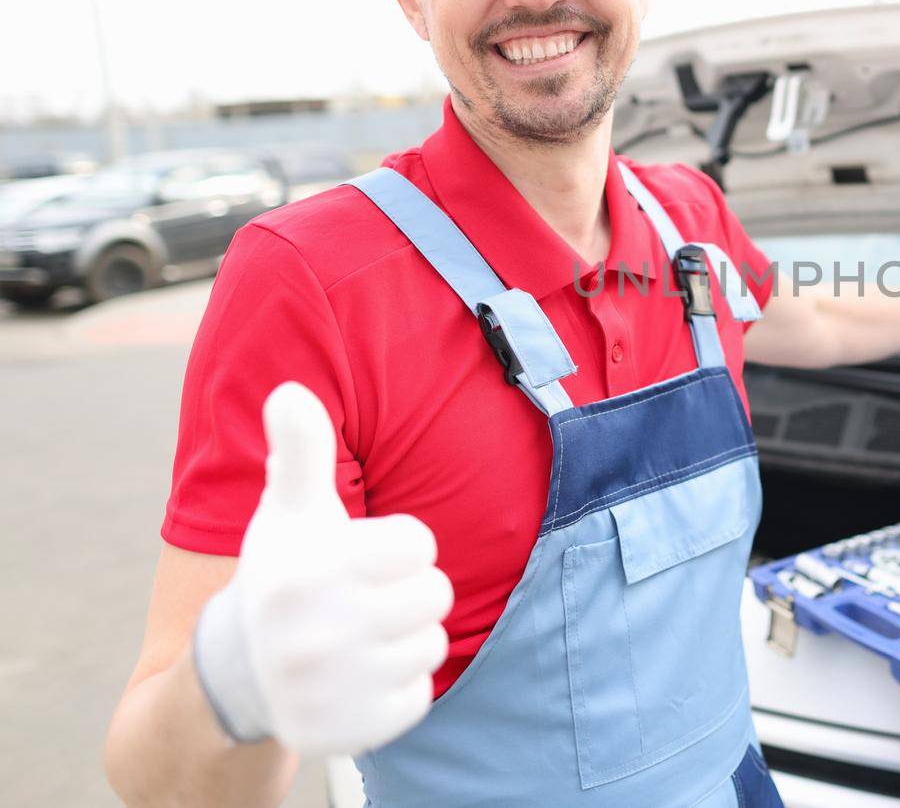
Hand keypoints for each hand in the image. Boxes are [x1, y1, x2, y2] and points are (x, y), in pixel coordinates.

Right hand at [192, 382, 452, 756]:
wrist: (240, 672)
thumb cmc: (283, 573)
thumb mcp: (287, 511)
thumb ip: (298, 450)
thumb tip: (290, 390)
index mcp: (306, 572)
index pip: (419, 544)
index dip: (397, 547)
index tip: (358, 558)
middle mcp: (313, 636)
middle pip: (435, 594)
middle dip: (408, 591)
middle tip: (362, 599)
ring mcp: (329, 690)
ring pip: (431, 645)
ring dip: (405, 637)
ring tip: (358, 636)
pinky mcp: (347, 733)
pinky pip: (419, 697)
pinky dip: (398, 687)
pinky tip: (358, 677)